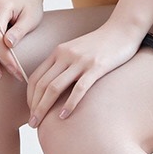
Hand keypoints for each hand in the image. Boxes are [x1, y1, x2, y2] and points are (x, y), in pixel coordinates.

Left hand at [27, 21, 143, 124]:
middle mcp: (66, 55)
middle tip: (32, 124)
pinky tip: (64, 116)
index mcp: (59, 51)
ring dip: (44, 108)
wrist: (123, 30)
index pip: (36, 77)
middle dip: (34, 106)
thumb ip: (65, 64)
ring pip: (55, 87)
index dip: (30, 96)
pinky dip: (69, 104)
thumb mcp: (77, 50)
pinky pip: (79, 88)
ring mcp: (81, 61)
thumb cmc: (101, 44)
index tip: (31, 111)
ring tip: (40, 124)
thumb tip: (54, 88)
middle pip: (43, 84)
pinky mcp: (96, 67)